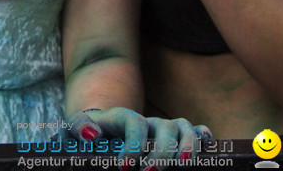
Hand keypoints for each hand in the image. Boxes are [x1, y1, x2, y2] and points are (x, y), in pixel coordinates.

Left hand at [65, 108, 210, 164]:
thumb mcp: (75, 129)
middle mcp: (147, 122)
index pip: (134, 124)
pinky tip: (207, 146)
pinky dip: (203, 137)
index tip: (124, 168)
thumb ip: (78, 127)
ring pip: (184, 128)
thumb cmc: (87, 133)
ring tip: (184, 165)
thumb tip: (93, 135)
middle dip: (162, 151)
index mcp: (123, 117)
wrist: (98, 132)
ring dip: (188, 145)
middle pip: (164, 127)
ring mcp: (163, 129)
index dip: (133, 145)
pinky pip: (195, 131)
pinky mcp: (174, 139)